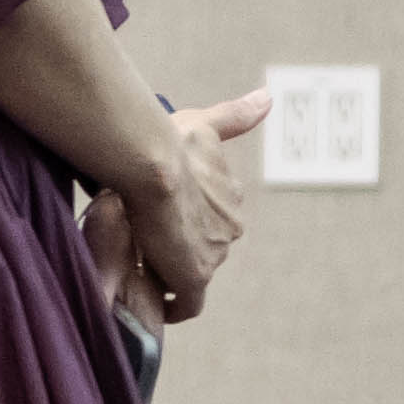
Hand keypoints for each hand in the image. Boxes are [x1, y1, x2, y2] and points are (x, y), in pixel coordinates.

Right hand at [116, 88, 270, 323]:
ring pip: (190, 270)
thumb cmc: (173, 143)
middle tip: (142, 242)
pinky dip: (172, 304)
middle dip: (178, 246)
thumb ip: (235, 116)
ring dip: (168, 270)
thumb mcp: (205, 124)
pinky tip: (154, 302)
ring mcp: (213, 255)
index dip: (185, 221)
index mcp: (230, 200)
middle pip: (201, 246)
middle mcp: (229, 228)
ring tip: (135, 264)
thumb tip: (268, 99)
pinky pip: (187, 303)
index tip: (161, 220)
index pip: (209, 218)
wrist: (155, 165)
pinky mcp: (194, 278)